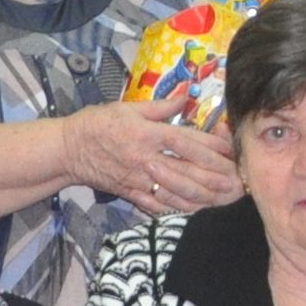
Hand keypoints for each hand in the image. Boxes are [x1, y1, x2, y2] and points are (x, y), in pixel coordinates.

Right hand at [64, 102, 245, 218]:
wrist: (68, 149)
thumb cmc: (98, 123)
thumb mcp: (128, 107)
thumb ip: (160, 106)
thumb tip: (185, 97)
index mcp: (148, 134)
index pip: (188, 141)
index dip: (213, 147)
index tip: (232, 151)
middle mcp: (147, 158)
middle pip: (188, 169)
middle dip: (215, 176)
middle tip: (237, 180)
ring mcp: (139, 179)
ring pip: (176, 191)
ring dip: (202, 195)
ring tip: (223, 197)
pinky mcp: (130, 193)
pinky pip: (158, 204)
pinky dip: (178, 208)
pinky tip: (195, 208)